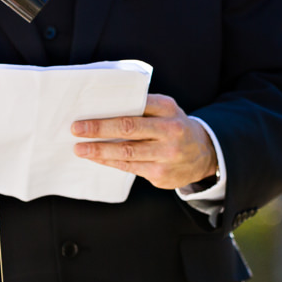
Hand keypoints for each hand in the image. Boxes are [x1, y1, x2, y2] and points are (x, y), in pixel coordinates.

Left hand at [71, 94, 216, 189]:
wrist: (205, 154)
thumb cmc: (176, 126)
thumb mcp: (167, 110)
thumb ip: (143, 106)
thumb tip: (105, 108)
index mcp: (169, 110)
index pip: (136, 107)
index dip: (110, 113)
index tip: (86, 113)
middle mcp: (170, 132)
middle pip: (129, 129)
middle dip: (99, 130)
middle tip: (77, 130)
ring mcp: (167, 156)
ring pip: (127, 153)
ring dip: (100, 151)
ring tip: (80, 149)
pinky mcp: (161, 175)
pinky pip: (130, 168)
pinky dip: (111, 162)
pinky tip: (98, 158)